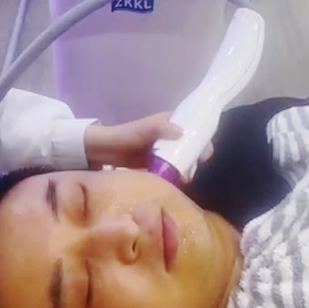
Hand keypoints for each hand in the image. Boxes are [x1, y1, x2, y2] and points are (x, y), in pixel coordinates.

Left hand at [84, 113, 213, 170]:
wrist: (102, 151)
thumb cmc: (124, 136)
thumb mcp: (142, 130)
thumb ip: (160, 128)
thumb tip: (182, 132)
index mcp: (167, 123)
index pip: (191, 127)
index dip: (201, 138)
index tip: (207, 153)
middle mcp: (167, 137)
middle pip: (189, 146)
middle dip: (195, 157)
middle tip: (194, 170)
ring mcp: (162, 152)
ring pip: (180, 160)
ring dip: (186, 169)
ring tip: (185, 179)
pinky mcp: (155, 165)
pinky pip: (170, 170)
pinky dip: (175, 176)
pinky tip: (177, 184)